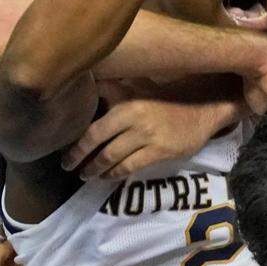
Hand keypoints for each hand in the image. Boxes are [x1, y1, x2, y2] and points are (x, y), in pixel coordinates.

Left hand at [64, 79, 241, 177]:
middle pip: (98, 142)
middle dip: (79, 158)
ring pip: (112, 157)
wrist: (201, 108)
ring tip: (86, 175)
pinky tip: (107, 177)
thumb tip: (85, 88)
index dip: (76, 143)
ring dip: (95, 169)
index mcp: (125, 102)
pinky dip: (115, 174)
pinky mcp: (160, 151)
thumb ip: (113, 91)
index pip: (93, 126)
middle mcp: (133, 118)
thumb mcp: (138, 88)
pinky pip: (131, 166)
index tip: (65, 153)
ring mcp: (147, 136)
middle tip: (69, 167)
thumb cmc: (166, 98)